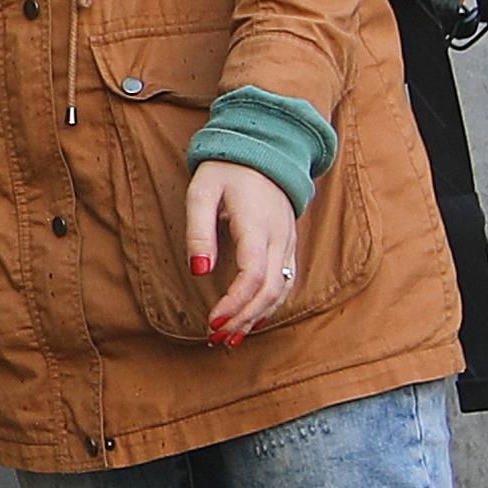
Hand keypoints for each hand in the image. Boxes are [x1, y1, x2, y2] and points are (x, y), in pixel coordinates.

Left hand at [185, 158, 304, 343]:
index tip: (212, 321)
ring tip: (231, 338)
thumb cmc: (227, 169)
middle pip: (269, 290)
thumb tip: (199, 271)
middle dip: (243, 319)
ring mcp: (288, 241)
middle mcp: (279, 236)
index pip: (252, 275)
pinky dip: (270, 305)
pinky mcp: (289, 244)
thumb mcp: (202, 192)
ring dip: (257, 317)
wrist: (263, 149)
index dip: (234, 304)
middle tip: (216, 337)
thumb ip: (199, 231)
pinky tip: (252, 319)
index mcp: (256, 224)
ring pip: (281, 290)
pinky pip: (285, 281)